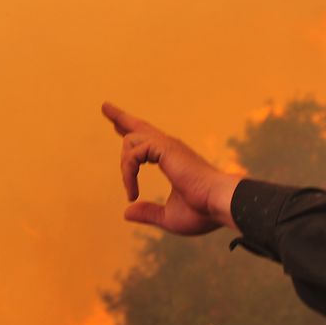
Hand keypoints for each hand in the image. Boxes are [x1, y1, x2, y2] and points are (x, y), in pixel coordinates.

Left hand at [102, 102, 241, 234]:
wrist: (220, 204)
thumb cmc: (203, 212)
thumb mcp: (170, 217)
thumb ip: (150, 213)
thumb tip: (126, 212)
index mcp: (173, 160)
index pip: (148, 142)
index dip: (132, 134)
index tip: (118, 127)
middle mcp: (170, 148)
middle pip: (139, 127)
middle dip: (120, 117)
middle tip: (105, 107)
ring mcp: (168, 146)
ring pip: (131, 140)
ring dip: (124, 168)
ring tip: (131, 192)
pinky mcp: (165, 148)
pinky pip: (133, 154)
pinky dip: (128, 174)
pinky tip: (133, 192)